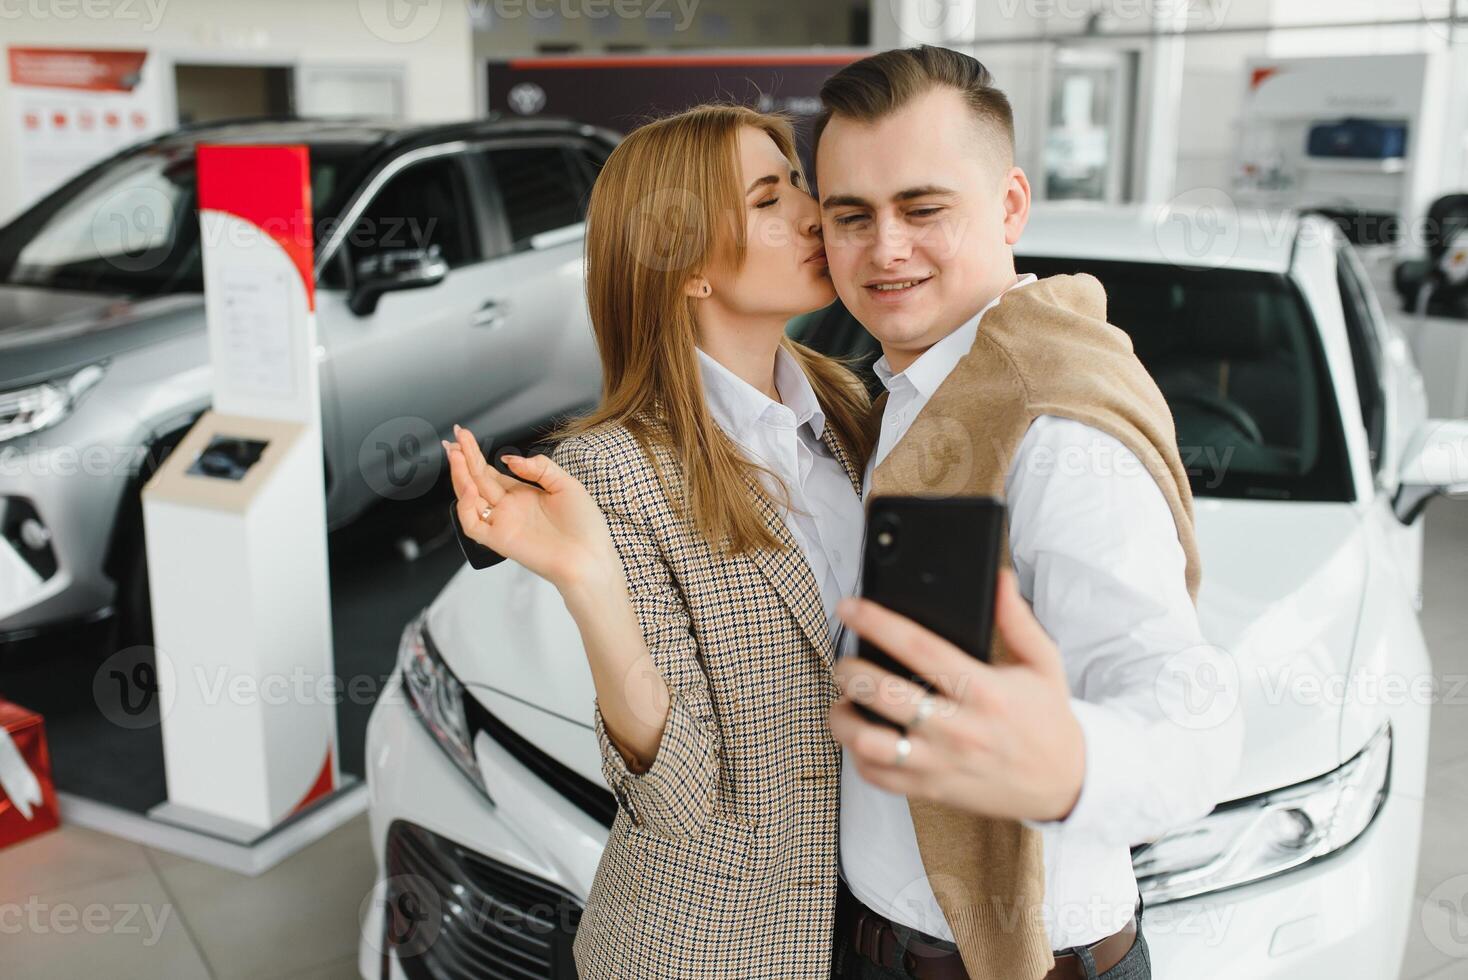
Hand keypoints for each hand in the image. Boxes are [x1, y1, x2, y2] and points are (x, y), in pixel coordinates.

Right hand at [443, 424, 620, 593]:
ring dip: (460, 476)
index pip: (491, 472)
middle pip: (477, 480)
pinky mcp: (499, 540)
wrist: (590, 557)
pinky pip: (472, 525)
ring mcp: (503, 523)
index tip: (465, 435)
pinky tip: (469, 488)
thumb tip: (510, 458)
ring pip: (469, 499)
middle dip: (463, 458)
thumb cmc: (585, 527)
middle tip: (454, 437)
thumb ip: (539, 468)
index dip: (476, 454)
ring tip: (456, 455)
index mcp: (524, 495)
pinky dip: (466, 507)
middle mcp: (510, 508)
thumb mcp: (566, 485)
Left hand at [828, 569, 1085, 822]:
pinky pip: (880, 777)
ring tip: (842, 702)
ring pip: (872, 743)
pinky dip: (858, 757)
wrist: (1067, 783)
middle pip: (885, 694)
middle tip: (844, 660)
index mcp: (984, 690)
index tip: (850, 608)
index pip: (919, 648)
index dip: (878, 623)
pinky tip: (861, 737)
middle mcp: (960, 728)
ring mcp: (943, 762)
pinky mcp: (934, 789)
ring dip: (844, 719)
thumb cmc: (1048, 720)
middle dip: (851, 671)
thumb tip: (999, 579)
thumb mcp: (1044, 663)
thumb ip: (1017, 619)